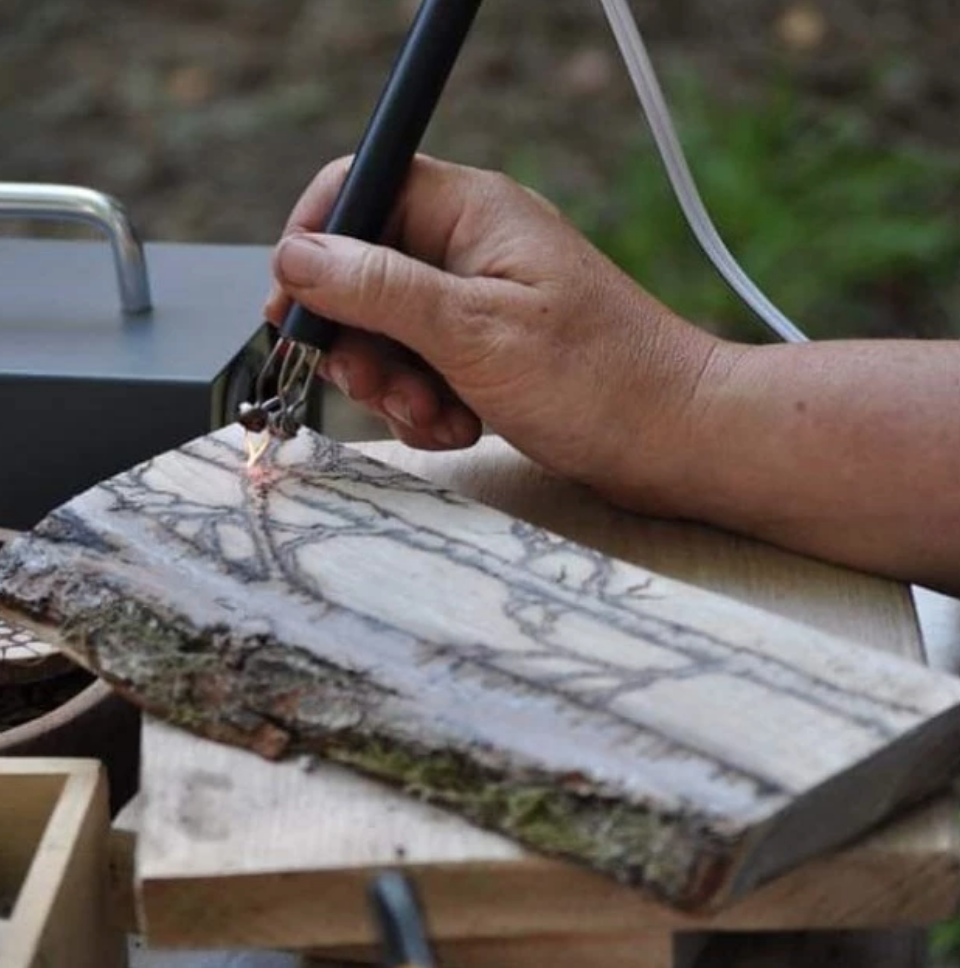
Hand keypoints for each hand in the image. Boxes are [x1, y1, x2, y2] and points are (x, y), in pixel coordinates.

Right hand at [265, 155, 722, 507]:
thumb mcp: (474, 330)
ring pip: (388, 333)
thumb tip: (297, 257)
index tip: (292, 309)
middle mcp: (472, 248)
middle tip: (382, 386)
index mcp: (472, 211)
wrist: (676, 441)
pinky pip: (421, 371)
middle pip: (362, 273)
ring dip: (396, 386)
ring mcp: (479, 303)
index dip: (313, 242)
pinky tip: (462, 428)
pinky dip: (427, 407)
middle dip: (360, 341)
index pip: (361, 187)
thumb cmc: (600, 380)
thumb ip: (379, 288)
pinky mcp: (487, 353)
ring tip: (441, 417)